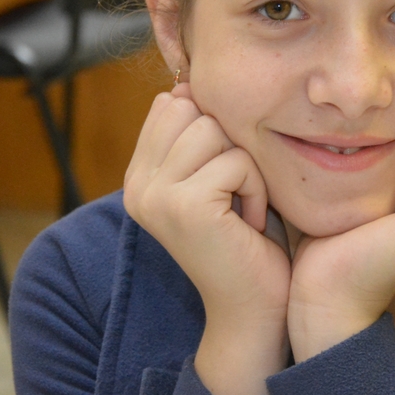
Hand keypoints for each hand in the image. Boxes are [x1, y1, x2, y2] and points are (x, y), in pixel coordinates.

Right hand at [123, 82, 290, 394]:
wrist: (254, 310)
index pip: (172, 104)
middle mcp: (137, 185)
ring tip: (242, 209)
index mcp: (139, 175)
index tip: (224, 179)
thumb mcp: (219, 178)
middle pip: (194, 110)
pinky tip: (248, 225)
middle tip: (236, 197)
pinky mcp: (183, 206)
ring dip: (247, 170)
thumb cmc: (249, 241)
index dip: (214, 129)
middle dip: (231, 147)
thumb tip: (183, 84)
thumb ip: (199, 136)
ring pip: (216, 131)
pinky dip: (257, 190)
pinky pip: (237, 162)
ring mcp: (155, 196)